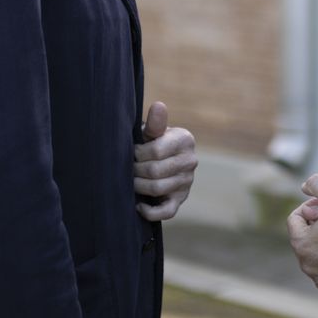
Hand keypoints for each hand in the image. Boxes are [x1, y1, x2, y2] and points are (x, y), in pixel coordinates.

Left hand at [134, 101, 196, 221]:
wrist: (161, 158)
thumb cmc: (152, 142)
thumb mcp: (152, 131)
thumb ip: (155, 123)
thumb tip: (158, 105)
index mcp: (185, 140)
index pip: (156, 152)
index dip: (138, 154)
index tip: (132, 152)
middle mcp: (190, 161)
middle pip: (155, 172)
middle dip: (135, 171)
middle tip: (126, 168)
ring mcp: (187, 182)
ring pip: (157, 189)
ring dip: (138, 187)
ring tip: (130, 181)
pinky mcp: (180, 199)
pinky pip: (167, 212)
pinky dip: (149, 211)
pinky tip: (138, 204)